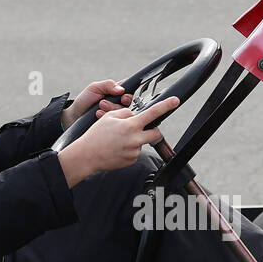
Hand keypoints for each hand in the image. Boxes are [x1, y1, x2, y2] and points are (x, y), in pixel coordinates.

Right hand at [57, 96, 179, 186]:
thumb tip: (135, 116)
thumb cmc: (96, 135)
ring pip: (142, 142)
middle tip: (139, 129)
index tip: (175, 101)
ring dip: (135, 140)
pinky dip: (129, 149)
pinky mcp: (132, 160)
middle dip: (151, 130)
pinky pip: (135, 152)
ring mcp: (134, 151)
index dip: (166, 105)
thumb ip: (126, 114)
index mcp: (130, 125)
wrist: (87, 155)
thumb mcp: (110, 117)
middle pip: (155, 133)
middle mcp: (135, 139)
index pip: (153, 113)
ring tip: (118, 141)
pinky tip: (117, 149)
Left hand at [60, 79, 132, 129]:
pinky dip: (106, 117)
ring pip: (121, 113)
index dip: (127, 96)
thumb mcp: (94, 88)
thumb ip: (108, 85)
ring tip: (98, 109)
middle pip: (127, 105)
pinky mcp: (112, 124)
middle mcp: (117, 103)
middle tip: (102, 103)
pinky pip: (115, 122)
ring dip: (109, 110)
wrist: (74, 116)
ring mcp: (115, 114)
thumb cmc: (84, 101)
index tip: (122, 98)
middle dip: (114, 105)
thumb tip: (121, 89)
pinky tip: (97, 115)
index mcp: (115, 92)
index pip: (129, 92)